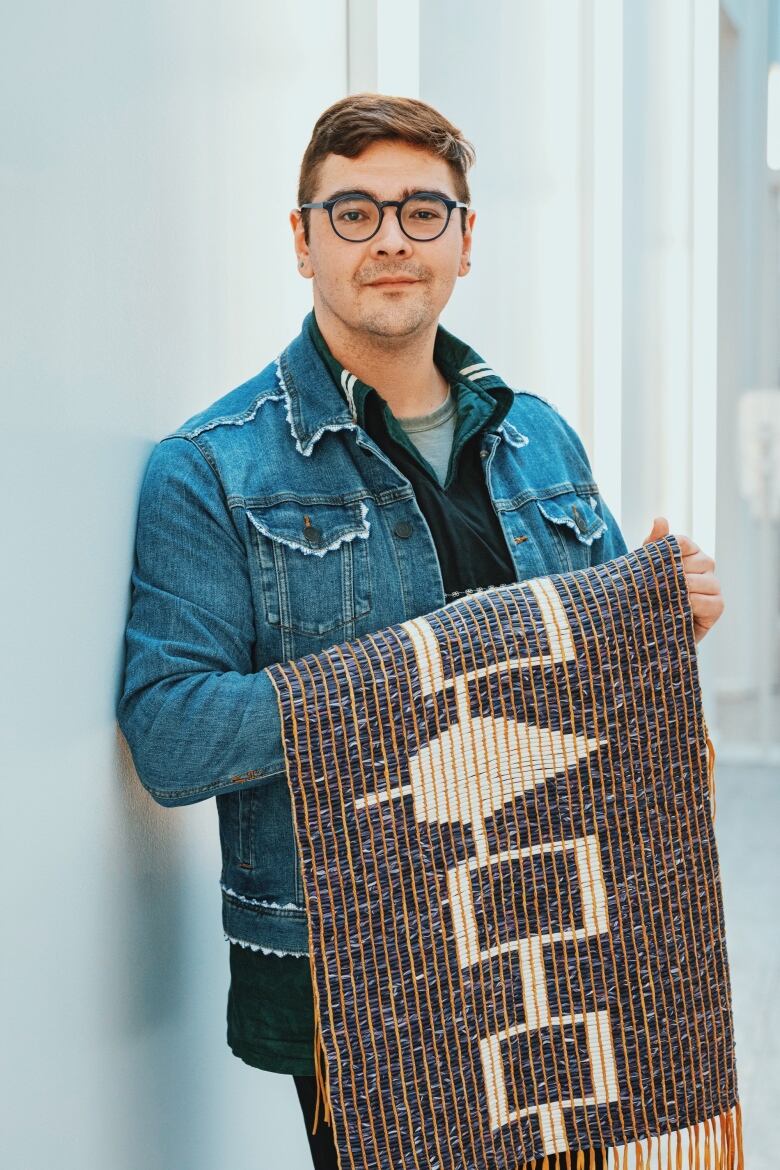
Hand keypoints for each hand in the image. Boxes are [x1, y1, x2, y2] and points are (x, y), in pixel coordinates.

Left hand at [642, 516, 724, 643]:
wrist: (648, 625)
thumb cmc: (648, 592)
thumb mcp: (644, 568)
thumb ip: (653, 544)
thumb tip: (661, 519)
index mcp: (689, 552)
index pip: (682, 542)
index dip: (668, 549)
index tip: (652, 560)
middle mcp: (705, 565)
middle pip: (698, 560)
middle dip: (675, 572)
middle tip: (655, 583)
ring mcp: (713, 586)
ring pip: (706, 581)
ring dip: (685, 588)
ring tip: (666, 596)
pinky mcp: (717, 607)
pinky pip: (712, 602)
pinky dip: (696, 604)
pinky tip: (681, 607)